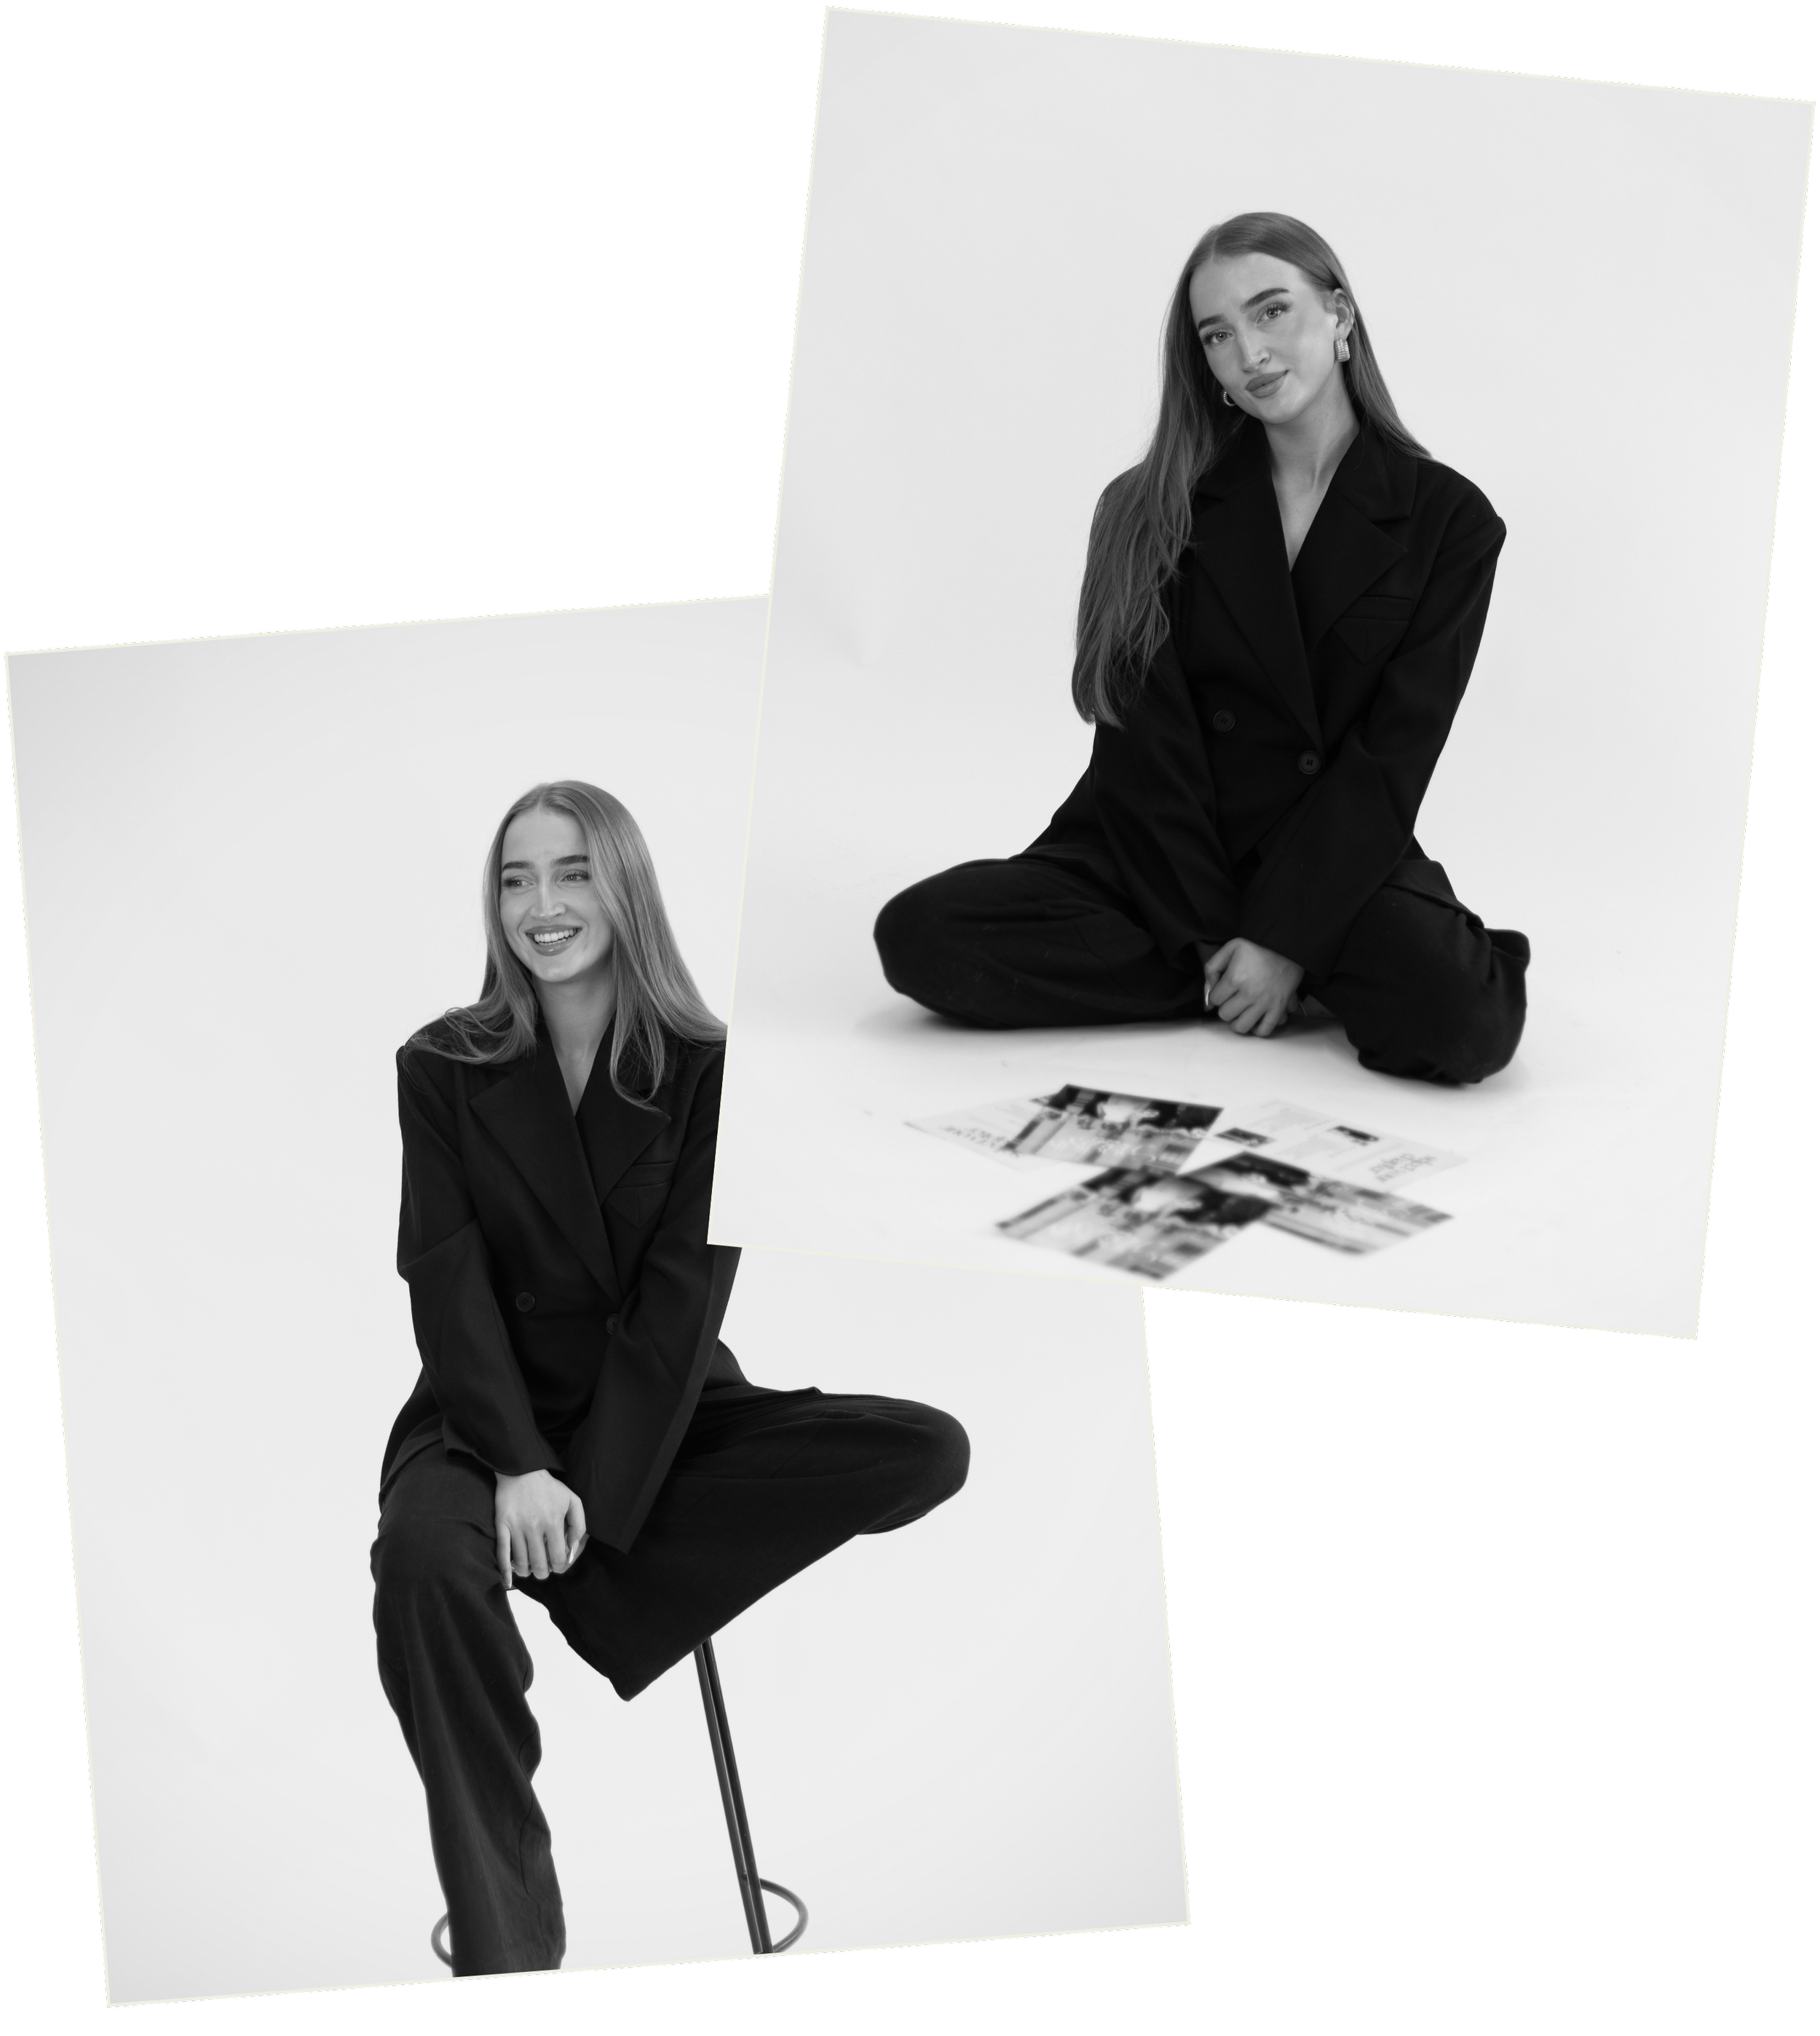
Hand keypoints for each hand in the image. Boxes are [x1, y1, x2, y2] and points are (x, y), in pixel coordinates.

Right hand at [493, 1469, 587, 1590]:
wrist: (522, 1470)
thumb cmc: (549, 1487)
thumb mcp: (572, 1500)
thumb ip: (578, 1525)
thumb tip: (573, 1549)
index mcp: (554, 1522)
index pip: (558, 1557)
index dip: (558, 1566)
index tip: (557, 1565)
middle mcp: (535, 1527)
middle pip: (539, 1564)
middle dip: (543, 1573)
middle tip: (543, 1570)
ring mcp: (516, 1527)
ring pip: (521, 1562)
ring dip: (526, 1572)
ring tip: (529, 1570)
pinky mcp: (502, 1525)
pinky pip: (502, 1553)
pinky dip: (505, 1571)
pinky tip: (509, 1582)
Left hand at [1202, 938, 1304, 1036]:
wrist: (1287, 945)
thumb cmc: (1257, 946)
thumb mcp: (1230, 948)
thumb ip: (1212, 968)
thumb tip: (1208, 995)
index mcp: (1235, 978)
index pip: (1215, 1000)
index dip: (1217, 994)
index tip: (1223, 989)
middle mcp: (1249, 993)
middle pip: (1225, 1015)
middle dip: (1225, 1007)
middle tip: (1232, 999)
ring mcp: (1265, 1002)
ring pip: (1242, 1027)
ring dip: (1237, 1021)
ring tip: (1240, 1012)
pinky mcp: (1279, 1007)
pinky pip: (1265, 1029)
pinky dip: (1257, 1029)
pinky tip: (1254, 1020)